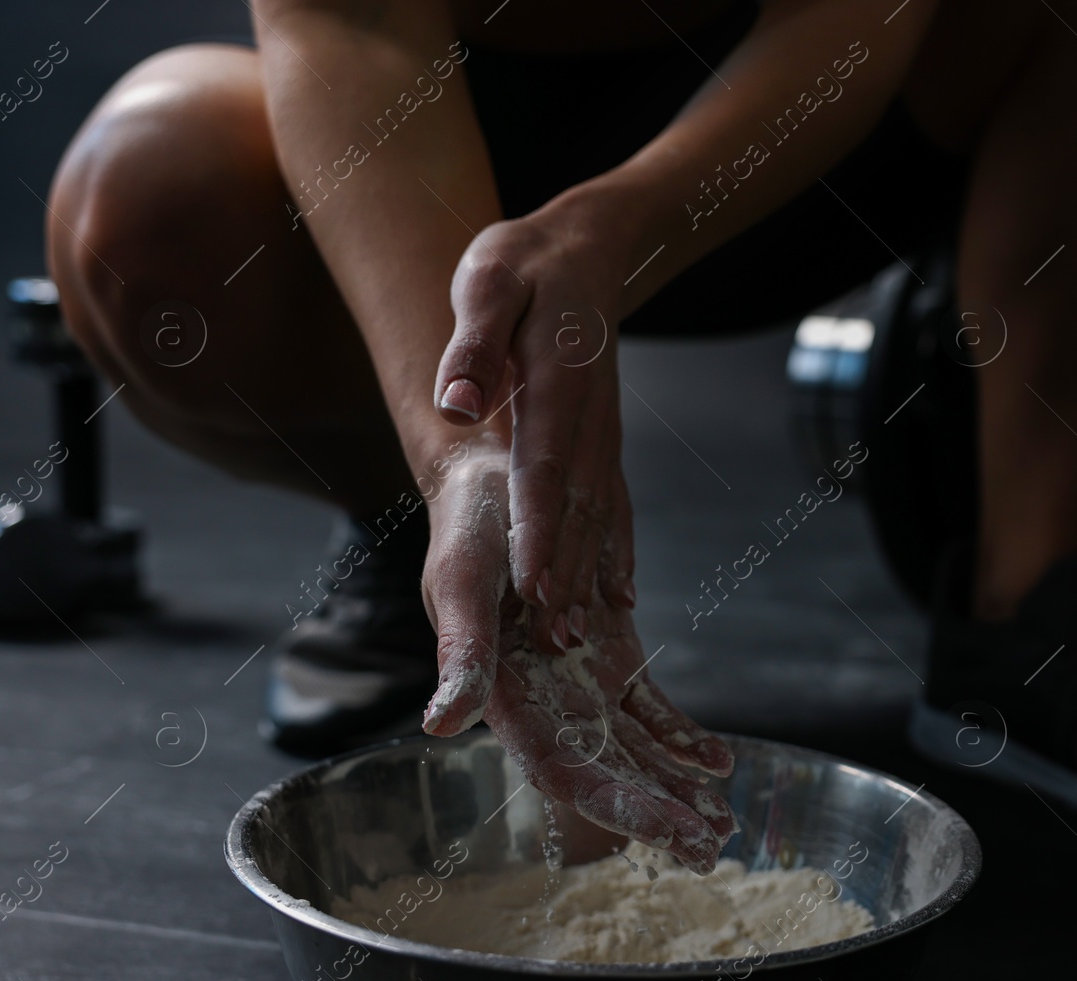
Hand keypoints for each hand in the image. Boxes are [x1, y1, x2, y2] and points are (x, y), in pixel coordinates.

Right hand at [419, 405, 735, 873]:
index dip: (620, 807)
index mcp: (509, 701)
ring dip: (677, 788)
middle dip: (661, 814)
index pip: (569, 773)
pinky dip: (682, 737)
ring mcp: (583, 684)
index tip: (671, 835)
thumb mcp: (461, 584)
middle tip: (712, 849)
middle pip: (610, 775)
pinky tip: (718, 762)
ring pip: (636, 752)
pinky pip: (649, 711)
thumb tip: (442, 725)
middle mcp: (548, 705)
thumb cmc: (469, 531)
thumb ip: (462, 655)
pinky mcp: (609, 658)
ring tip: (724, 823)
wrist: (492, 482)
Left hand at [431, 208, 628, 654]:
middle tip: (554, 636)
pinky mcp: (604, 440)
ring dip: (589, 574)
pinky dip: (617, 550)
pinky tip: (620, 595)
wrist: (587, 249)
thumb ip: (474, 342)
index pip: (545, 465)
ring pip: (598, 512)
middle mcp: (590, 415)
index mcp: (559, 378)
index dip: (539, 528)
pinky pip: (614, 502)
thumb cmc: (525, 263)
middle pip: (577, 504)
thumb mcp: (487, 279)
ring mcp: (604, 431)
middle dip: (566, 572)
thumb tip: (455, 405)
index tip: (531, 583)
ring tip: (577, 634)